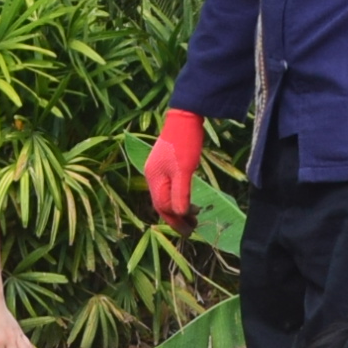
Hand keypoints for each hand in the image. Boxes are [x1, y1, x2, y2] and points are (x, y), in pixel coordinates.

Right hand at [144, 110, 203, 227]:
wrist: (185, 116)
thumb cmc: (185, 143)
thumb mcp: (184, 170)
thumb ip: (181, 193)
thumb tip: (179, 215)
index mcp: (154, 178)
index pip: (163, 207)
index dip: (176, 222)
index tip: (190, 231)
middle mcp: (152, 175)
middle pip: (162, 203)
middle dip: (177, 217)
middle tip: (193, 226)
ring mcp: (158, 169)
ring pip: (166, 195)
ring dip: (179, 206)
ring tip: (194, 213)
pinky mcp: (165, 163)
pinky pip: (169, 186)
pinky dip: (179, 195)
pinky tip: (188, 197)